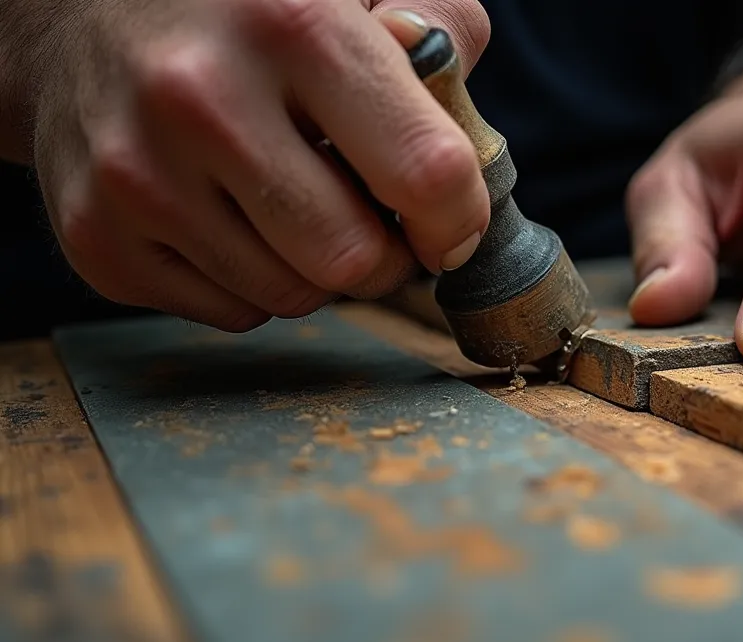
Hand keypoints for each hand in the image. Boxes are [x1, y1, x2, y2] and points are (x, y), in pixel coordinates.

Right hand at [30, 0, 489, 330]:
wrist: (78, 15)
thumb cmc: (248, 8)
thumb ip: (441, 33)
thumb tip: (465, 137)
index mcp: (292, 23)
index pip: (425, 173)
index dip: (458, 218)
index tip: (451, 224)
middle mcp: (202, 99)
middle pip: (354, 259)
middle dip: (387, 255)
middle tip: (376, 220)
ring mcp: (137, 174)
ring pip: (293, 296)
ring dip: (319, 269)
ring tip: (297, 202)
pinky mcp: (96, 236)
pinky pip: (231, 312)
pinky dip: (254, 281)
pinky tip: (234, 216)